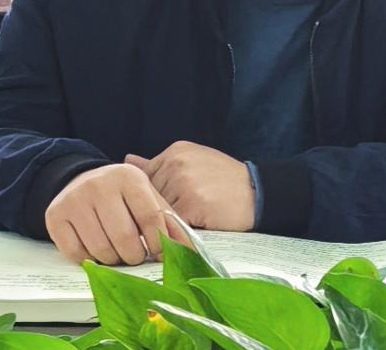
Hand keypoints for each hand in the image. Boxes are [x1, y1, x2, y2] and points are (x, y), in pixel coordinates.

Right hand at [44, 162, 189, 265]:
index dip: (158, 243)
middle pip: (124, 237)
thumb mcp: (147, 197)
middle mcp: (99, 184)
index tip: (157, 253)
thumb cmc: (120, 194)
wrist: (80, 180)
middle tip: (135, 255)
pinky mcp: (56, 216)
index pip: (150, 218)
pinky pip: (77, 254)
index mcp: (128, 177)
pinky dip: (90, 260)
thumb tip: (188, 250)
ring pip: (101, 249)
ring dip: (113, 260)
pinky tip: (95, 248)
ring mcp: (75, 200)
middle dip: (134, 255)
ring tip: (117, 252)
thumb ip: (168, 220)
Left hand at [126, 141, 255, 231]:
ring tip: (178, 228)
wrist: (258, 192)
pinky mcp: (191, 203)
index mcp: (175, 151)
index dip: (152, 197)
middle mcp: (176, 163)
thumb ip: (160, 164)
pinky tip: (184, 234)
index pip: (146, 177)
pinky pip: (172, 223)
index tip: (160, 207)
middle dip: (155, 210)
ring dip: (164, 223)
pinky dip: (175, 232)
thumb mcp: (194, 161)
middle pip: (150, 195)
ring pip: (158, 210)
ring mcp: (183, 182)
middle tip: (168, 221)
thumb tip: (128, 159)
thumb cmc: (226, 180)